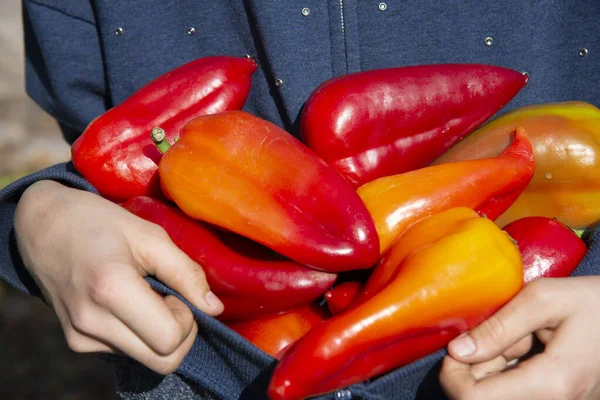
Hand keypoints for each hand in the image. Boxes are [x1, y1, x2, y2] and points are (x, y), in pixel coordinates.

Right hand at [14, 180, 223, 374]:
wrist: (44, 226)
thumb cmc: (100, 223)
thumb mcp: (150, 235)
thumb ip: (185, 272)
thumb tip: (214, 308)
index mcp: (111, 289)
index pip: (169, 338)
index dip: (187, 319)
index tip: (174, 292)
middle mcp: (91, 321)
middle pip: (162, 361)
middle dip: (180, 335)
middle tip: (169, 299)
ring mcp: (80, 337)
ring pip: (146, 360)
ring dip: (159, 334)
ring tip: (145, 296)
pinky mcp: (76, 342)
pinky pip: (126, 352)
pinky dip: (138, 334)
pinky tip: (128, 304)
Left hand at [440, 277, 599, 399]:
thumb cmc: (596, 303)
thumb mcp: (544, 299)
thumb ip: (498, 327)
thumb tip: (457, 351)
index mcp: (551, 384)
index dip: (452, 375)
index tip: (457, 347)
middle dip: (475, 368)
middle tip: (495, 334)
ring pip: (499, 397)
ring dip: (494, 368)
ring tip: (520, 337)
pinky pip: (519, 392)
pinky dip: (511, 371)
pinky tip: (527, 347)